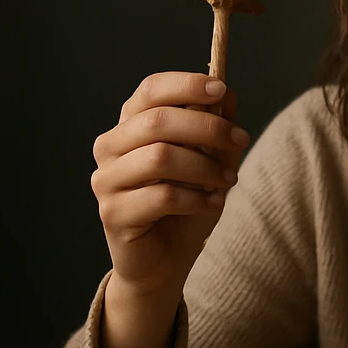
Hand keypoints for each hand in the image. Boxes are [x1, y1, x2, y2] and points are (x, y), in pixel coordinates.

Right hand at [91, 72, 249, 295]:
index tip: (221, 91)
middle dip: (207, 127)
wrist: (165, 262)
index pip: (150, 90)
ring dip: (204, 166)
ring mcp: (106, 180)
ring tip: (228, 180)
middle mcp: (110, 147)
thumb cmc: (186, 206)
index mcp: (129, 126)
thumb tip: (227, 92)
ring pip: (160, 158)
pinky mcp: (112, 213)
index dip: (186, 85)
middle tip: (241, 140)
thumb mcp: (209, 161)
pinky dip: (196, 198)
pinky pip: (162, 196)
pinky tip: (211, 203)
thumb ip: (215, 126)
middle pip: (157, 121)